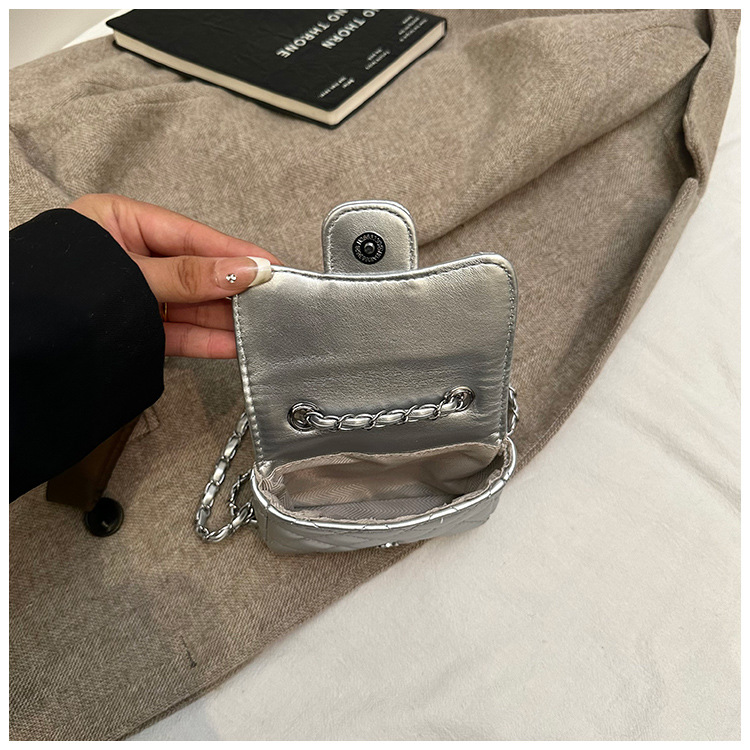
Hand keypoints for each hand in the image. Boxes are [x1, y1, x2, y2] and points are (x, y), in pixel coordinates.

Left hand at [68, 193, 278, 357]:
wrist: (19, 350)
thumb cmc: (59, 295)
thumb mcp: (132, 275)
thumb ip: (189, 275)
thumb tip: (243, 270)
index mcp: (118, 223)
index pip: (191, 235)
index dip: (234, 251)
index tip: (270, 264)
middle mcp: (129, 257)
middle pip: (195, 271)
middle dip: (234, 287)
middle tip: (274, 297)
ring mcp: (135, 296)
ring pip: (191, 305)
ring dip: (226, 318)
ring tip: (261, 324)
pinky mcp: (137, 329)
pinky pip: (179, 333)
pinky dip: (207, 340)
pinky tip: (234, 344)